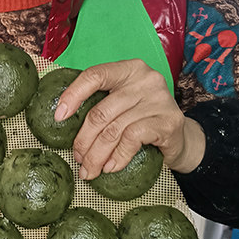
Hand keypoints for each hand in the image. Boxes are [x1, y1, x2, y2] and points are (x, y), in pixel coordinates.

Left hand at [54, 59, 205, 178]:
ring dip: (97, 155)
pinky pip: (131, 140)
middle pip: (101, 112)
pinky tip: (110, 167)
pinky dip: (117, 157)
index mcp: (128, 69)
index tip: (58, 117)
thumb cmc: (142, 120)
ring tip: (90, 170)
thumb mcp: (121, 105)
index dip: (73, 95)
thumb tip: (62, 121)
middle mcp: (145, 79)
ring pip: (113, 130)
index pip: (95, 75)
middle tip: (78, 159)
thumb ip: (100, 105)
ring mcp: (159, 99)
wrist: (180, 138)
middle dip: (84, 140)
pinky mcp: (168, 121)